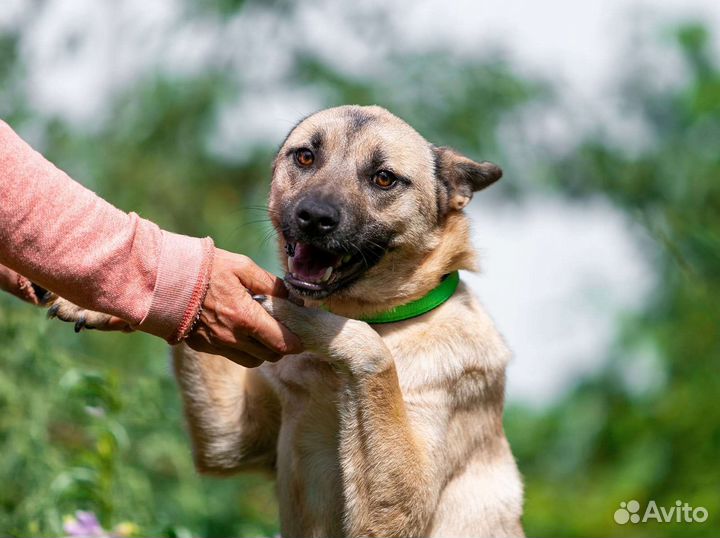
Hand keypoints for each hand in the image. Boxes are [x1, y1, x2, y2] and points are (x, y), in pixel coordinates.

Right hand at [184, 248, 303, 366]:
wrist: (164, 279)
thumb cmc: (207, 269)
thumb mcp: (243, 267)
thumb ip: (272, 285)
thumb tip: (293, 300)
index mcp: (245, 317)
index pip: (281, 342)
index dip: (296, 342)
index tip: (301, 337)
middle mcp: (232, 337)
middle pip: (270, 355)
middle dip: (282, 345)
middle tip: (284, 330)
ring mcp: (217, 345)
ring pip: (253, 360)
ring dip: (263, 350)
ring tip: (263, 332)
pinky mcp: (203, 347)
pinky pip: (233, 356)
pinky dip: (244, 349)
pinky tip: (242, 331)